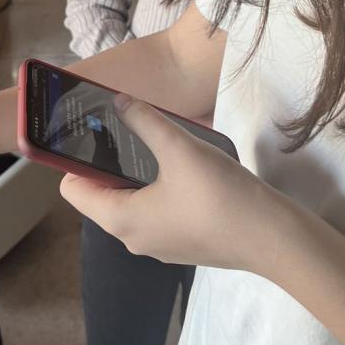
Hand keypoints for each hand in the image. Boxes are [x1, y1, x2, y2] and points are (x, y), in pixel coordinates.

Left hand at [60, 95, 286, 273]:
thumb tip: (118, 100)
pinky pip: (154, 211)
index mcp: (120, 220)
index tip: (91, 131)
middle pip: (100, 195)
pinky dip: (156, 188)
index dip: (75, 159)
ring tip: (151, 142)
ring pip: (129, 202)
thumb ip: (144, 121)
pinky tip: (179, 167)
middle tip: (121, 128)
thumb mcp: (179, 148)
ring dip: (133, 173)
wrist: (273, 238)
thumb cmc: (219, 196)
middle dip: (106, 162)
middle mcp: (131, 238)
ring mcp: (158, 244)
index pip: (72, 190)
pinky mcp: (182, 243)